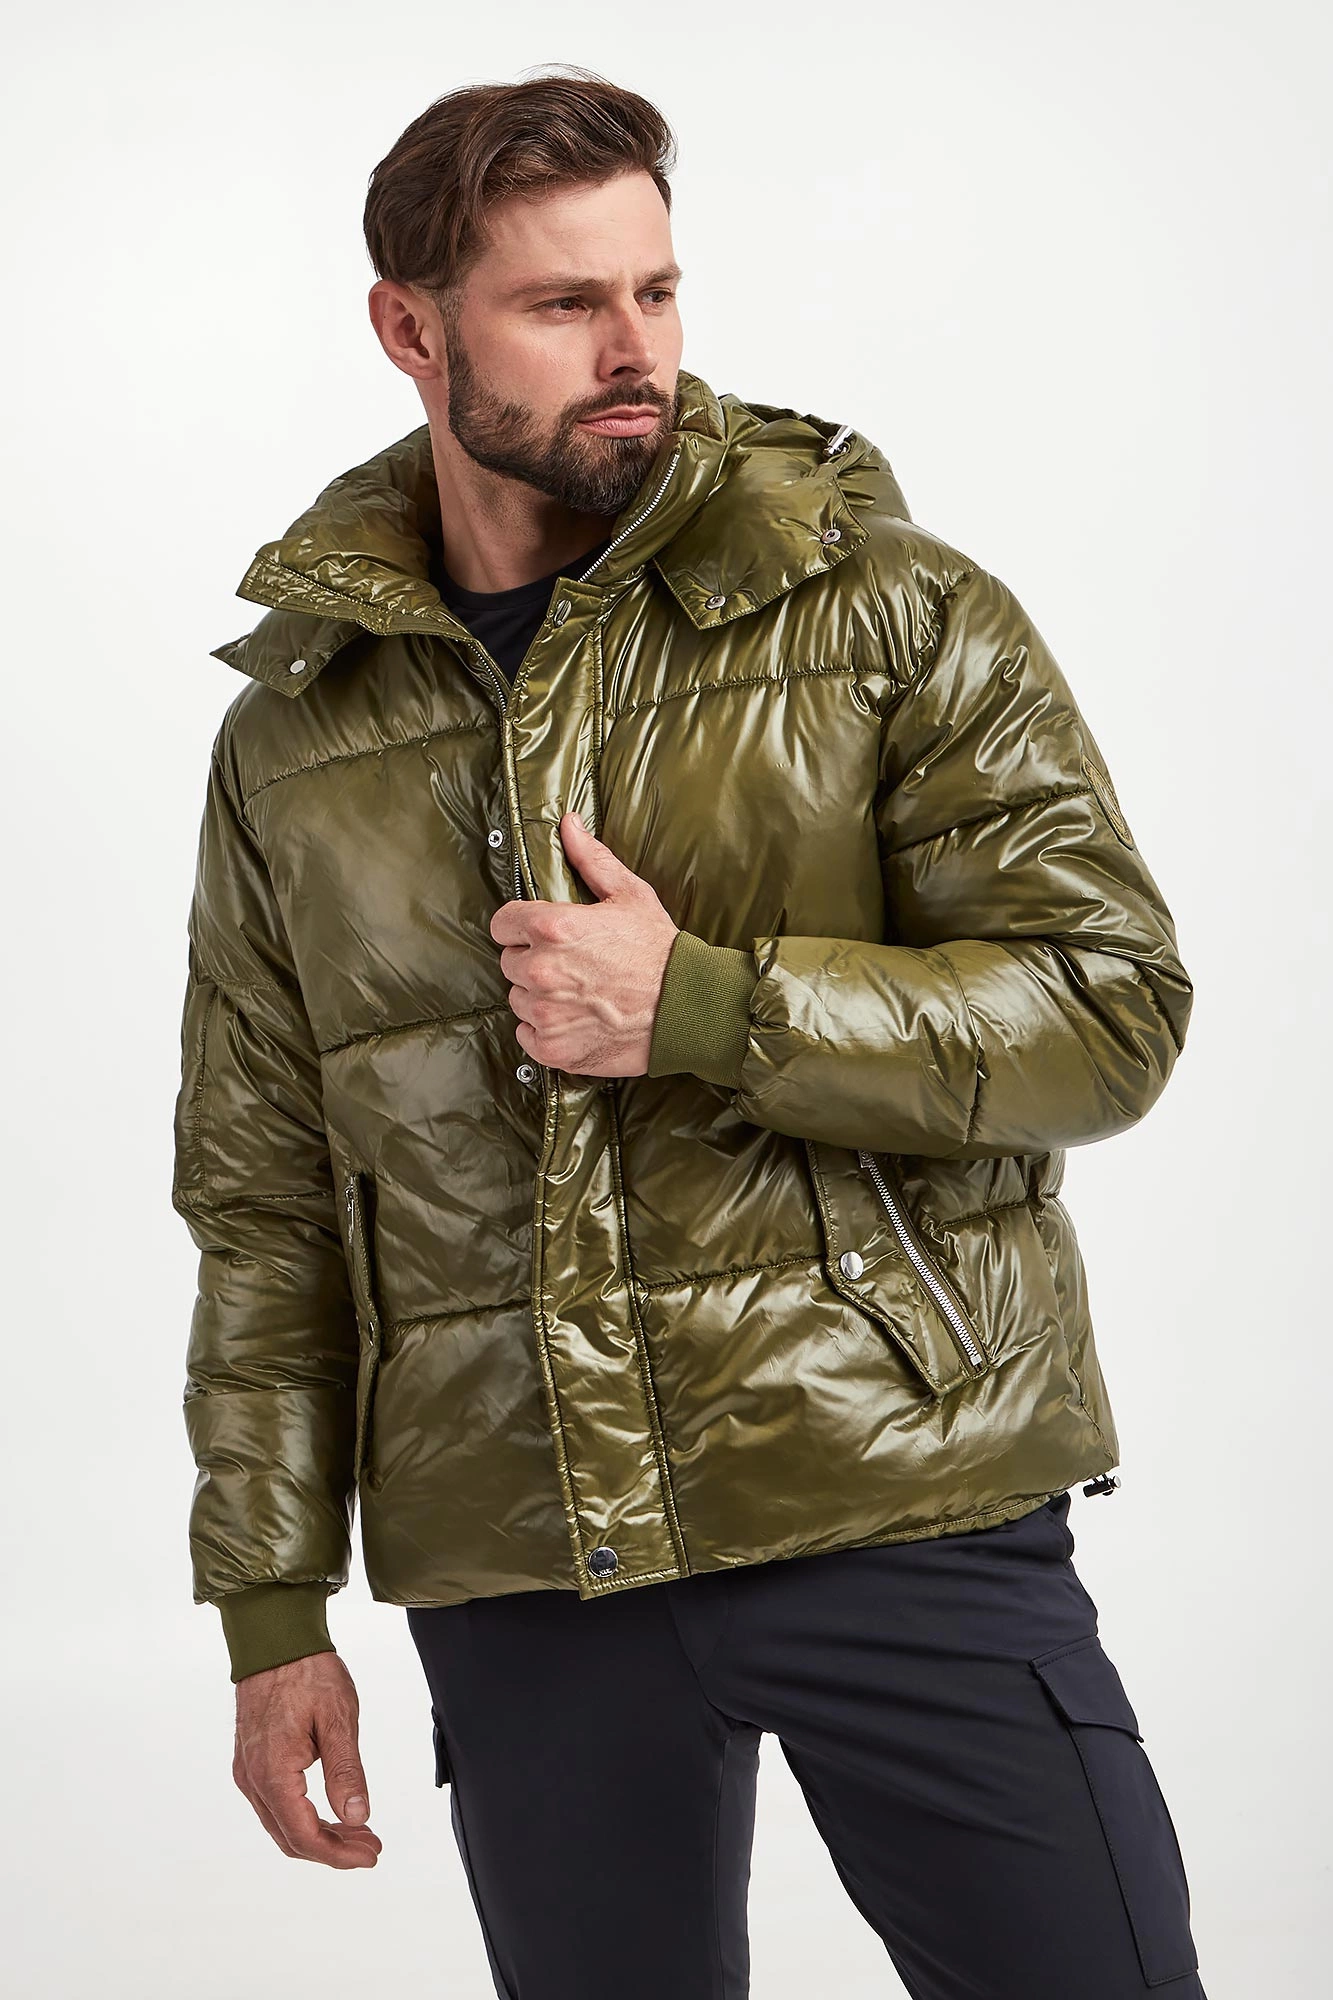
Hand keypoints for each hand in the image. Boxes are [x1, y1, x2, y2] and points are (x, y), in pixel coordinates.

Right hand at [233, 1652, 381, 1868]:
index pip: (304, 1836)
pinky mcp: (250, 1760)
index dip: (339, 1855)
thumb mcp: (339, 1719)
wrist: (275, 1638)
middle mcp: (253, 1779)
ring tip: (358, 1831)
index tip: (372, 1855)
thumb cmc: (308, 1671)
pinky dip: (302, 1816)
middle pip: (290, 1838)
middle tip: (371, 1845)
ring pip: (280, 1824)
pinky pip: (274, 1804)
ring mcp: (248, 1770)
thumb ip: (346, 1772)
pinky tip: (329, 1811)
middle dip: (332, 1849)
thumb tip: (357, 1817)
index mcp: (273, 1773)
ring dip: (319, 1834)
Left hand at [490, 810, 678, 1077]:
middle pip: (509, 963)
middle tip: (571, 965)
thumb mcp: (630, 895)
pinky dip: (546, 1031)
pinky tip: (576, 1020)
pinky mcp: (553, 1047)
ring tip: (578, 994)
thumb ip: (591, 859)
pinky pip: (528, 1036)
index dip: (520, 927)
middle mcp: (541, 970)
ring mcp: (545, 1013)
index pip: (501, 923)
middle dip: (533, 961)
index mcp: (552, 927)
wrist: (687, 1008)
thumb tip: (568, 825)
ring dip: (539, 997)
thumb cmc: (660, 951)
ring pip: (519, 1000)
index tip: (539, 934)